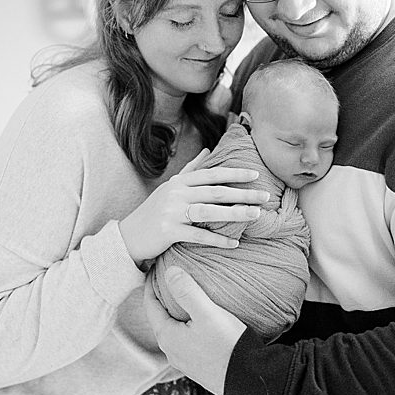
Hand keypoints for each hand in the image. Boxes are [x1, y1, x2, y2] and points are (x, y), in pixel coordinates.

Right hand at [119, 149, 267, 264]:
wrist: (128, 236)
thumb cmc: (154, 211)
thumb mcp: (170, 187)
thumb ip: (191, 169)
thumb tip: (208, 150)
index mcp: (180, 182)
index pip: (211, 174)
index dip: (234, 173)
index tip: (255, 174)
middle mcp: (176, 194)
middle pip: (215, 191)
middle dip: (242, 193)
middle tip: (265, 195)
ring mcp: (171, 212)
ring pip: (209, 212)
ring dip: (234, 213)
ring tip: (255, 215)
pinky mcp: (168, 232)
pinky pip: (198, 236)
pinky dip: (217, 240)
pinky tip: (234, 244)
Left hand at [145, 266, 245, 394]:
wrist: (248, 380)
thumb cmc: (227, 346)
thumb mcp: (207, 313)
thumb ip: (186, 291)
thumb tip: (169, 272)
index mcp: (167, 336)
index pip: (150, 304)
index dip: (151, 283)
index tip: (156, 267)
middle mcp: (171, 351)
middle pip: (160, 317)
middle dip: (162, 297)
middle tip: (168, 278)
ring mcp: (184, 360)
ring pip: (173, 329)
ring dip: (175, 312)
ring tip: (184, 296)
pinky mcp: (198, 365)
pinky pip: (185, 339)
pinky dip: (185, 324)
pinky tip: (198, 320)